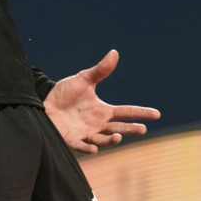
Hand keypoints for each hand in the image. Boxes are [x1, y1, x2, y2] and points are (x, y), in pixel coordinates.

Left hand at [43, 49, 160, 153]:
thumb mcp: (83, 80)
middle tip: (143, 129)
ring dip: (112, 140)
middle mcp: (97, 124)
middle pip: (119, 129)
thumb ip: (100, 70)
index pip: (126, 112)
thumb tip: (115, 53)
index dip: (141, 113)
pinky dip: (89, 148)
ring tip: (119, 136)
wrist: (44, 103)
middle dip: (131, 130)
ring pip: (104, 140)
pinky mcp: (72, 139)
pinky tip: (95, 147)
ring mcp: (86, 133)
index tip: (157, 114)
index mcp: (103, 111)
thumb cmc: (65, 93)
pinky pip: (82, 146)